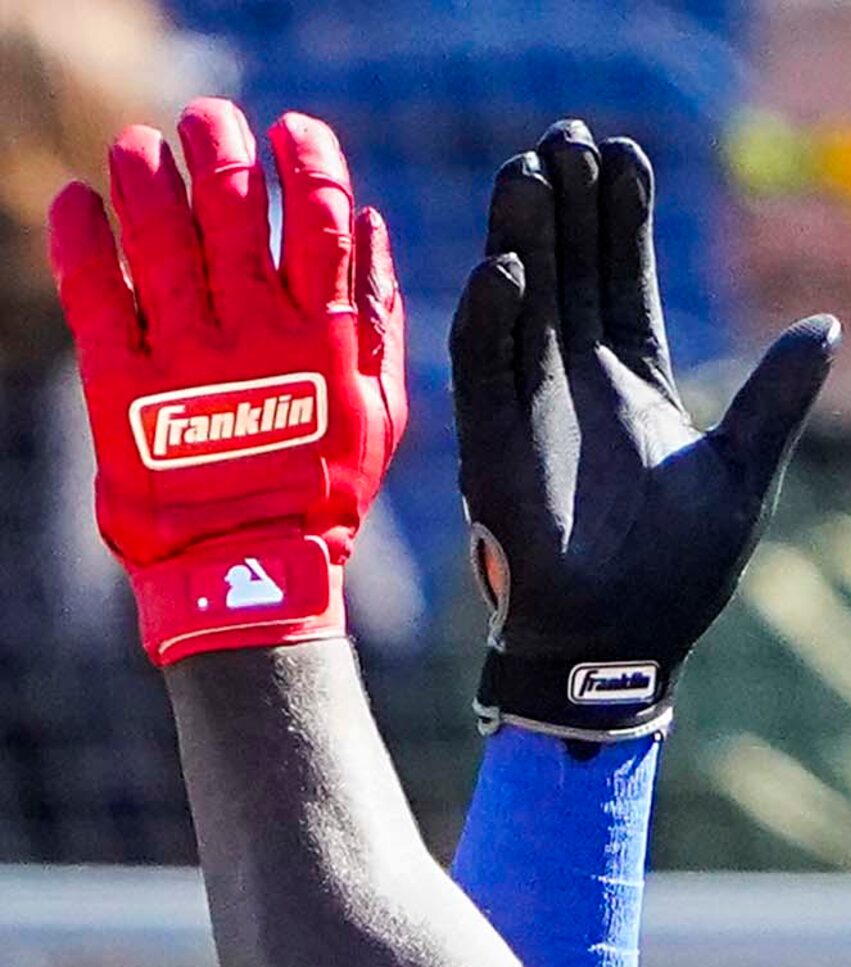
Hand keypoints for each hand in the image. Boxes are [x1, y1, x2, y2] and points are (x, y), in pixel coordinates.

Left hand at [48, 101, 404, 663]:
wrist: (250, 571)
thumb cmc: (323, 490)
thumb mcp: (378, 410)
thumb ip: (377, 320)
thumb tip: (370, 227)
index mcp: (326, 339)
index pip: (322, 223)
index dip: (309, 162)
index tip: (294, 128)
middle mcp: (258, 337)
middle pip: (236, 211)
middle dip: (222, 148)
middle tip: (207, 116)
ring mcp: (189, 358)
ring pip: (162, 238)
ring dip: (147, 177)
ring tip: (138, 145)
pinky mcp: (123, 385)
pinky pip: (95, 293)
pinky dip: (83, 240)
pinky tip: (79, 202)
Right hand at [455, 120, 837, 739]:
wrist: (626, 648)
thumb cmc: (678, 575)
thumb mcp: (741, 475)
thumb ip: (776, 400)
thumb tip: (825, 327)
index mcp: (633, 385)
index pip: (620, 280)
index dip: (622, 218)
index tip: (626, 151)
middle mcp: (574, 384)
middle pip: (569, 272)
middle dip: (569, 205)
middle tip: (568, 131)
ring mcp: (531, 410)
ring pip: (523, 306)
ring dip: (524, 239)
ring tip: (530, 169)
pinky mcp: (497, 447)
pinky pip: (487, 372)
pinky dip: (493, 319)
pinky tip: (505, 266)